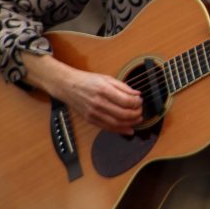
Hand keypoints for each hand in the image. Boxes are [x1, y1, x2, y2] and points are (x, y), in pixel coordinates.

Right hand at [22, 53, 142, 134]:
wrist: (68, 86)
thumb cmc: (88, 80)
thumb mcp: (107, 78)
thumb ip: (123, 87)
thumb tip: (137, 94)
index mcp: (104, 90)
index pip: (126, 101)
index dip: (137, 103)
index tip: (140, 101)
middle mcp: (98, 103)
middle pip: (122, 114)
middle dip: (136, 114)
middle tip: (141, 111)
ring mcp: (93, 113)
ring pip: (116, 123)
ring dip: (130, 123)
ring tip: (138, 120)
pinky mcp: (90, 120)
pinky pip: (107, 128)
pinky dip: (120, 130)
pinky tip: (129, 129)